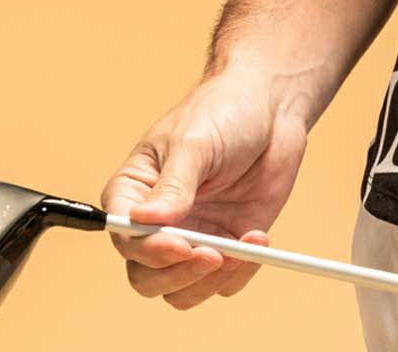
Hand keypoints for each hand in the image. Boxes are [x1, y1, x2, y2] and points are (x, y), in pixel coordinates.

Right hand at [100, 68, 309, 310]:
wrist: (273, 106)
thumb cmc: (224, 110)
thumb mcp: (196, 141)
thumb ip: (173, 184)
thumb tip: (143, 220)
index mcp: (134, 191)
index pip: (125, 237)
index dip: (148, 250)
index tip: (182, 245)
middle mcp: (158, 223)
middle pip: (146, 277)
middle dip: (178, 274)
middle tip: (214, 255)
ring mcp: (192, 236)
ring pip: (181, 291)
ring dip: (210, 281)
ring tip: (243, 246)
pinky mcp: (226, 244)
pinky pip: (224, 284)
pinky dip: (241, 272)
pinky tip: (258, 238)